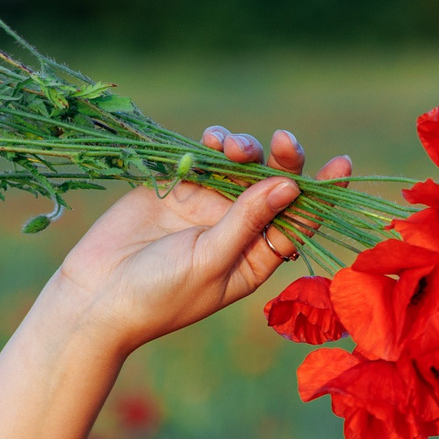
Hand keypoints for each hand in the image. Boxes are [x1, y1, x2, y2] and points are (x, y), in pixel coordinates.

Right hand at [52, 126, 350, 350]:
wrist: (97, 298)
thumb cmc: (159, 294)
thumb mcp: (211, 260)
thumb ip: (248, 220)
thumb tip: (290, 184)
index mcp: (257, 258)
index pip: (300, 221)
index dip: (323, 194)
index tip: (342, 164)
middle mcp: (238, 230)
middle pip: (274, 187)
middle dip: (283, 161)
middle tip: (282, 142)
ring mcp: (207, 207)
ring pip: (240, 167)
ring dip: (244, 150)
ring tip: (231, 146)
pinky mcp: (177, 188)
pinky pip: (203, 159)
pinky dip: (212, 145)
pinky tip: (213, 140)